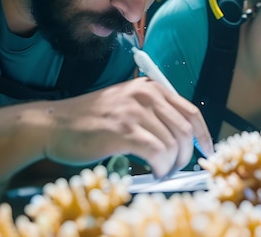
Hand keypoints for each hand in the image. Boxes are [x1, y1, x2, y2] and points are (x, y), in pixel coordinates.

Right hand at [42, 77, 212, 176]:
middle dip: (187, 154)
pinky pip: (158, 154)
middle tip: (177, 168)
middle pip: (186, 129)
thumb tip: (183, 139)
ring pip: (173, 144)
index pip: (192, 111)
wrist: (53, 124)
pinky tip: (154, 173)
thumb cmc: (90, 120)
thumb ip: (154, 113)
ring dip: (172, 165)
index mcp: (151, 87)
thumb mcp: (127, 104)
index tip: (207, 151)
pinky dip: (161, 168)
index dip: (204, 135)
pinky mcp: (123, 131)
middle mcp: (146, 95)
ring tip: (161, 172)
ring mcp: (135, 112)